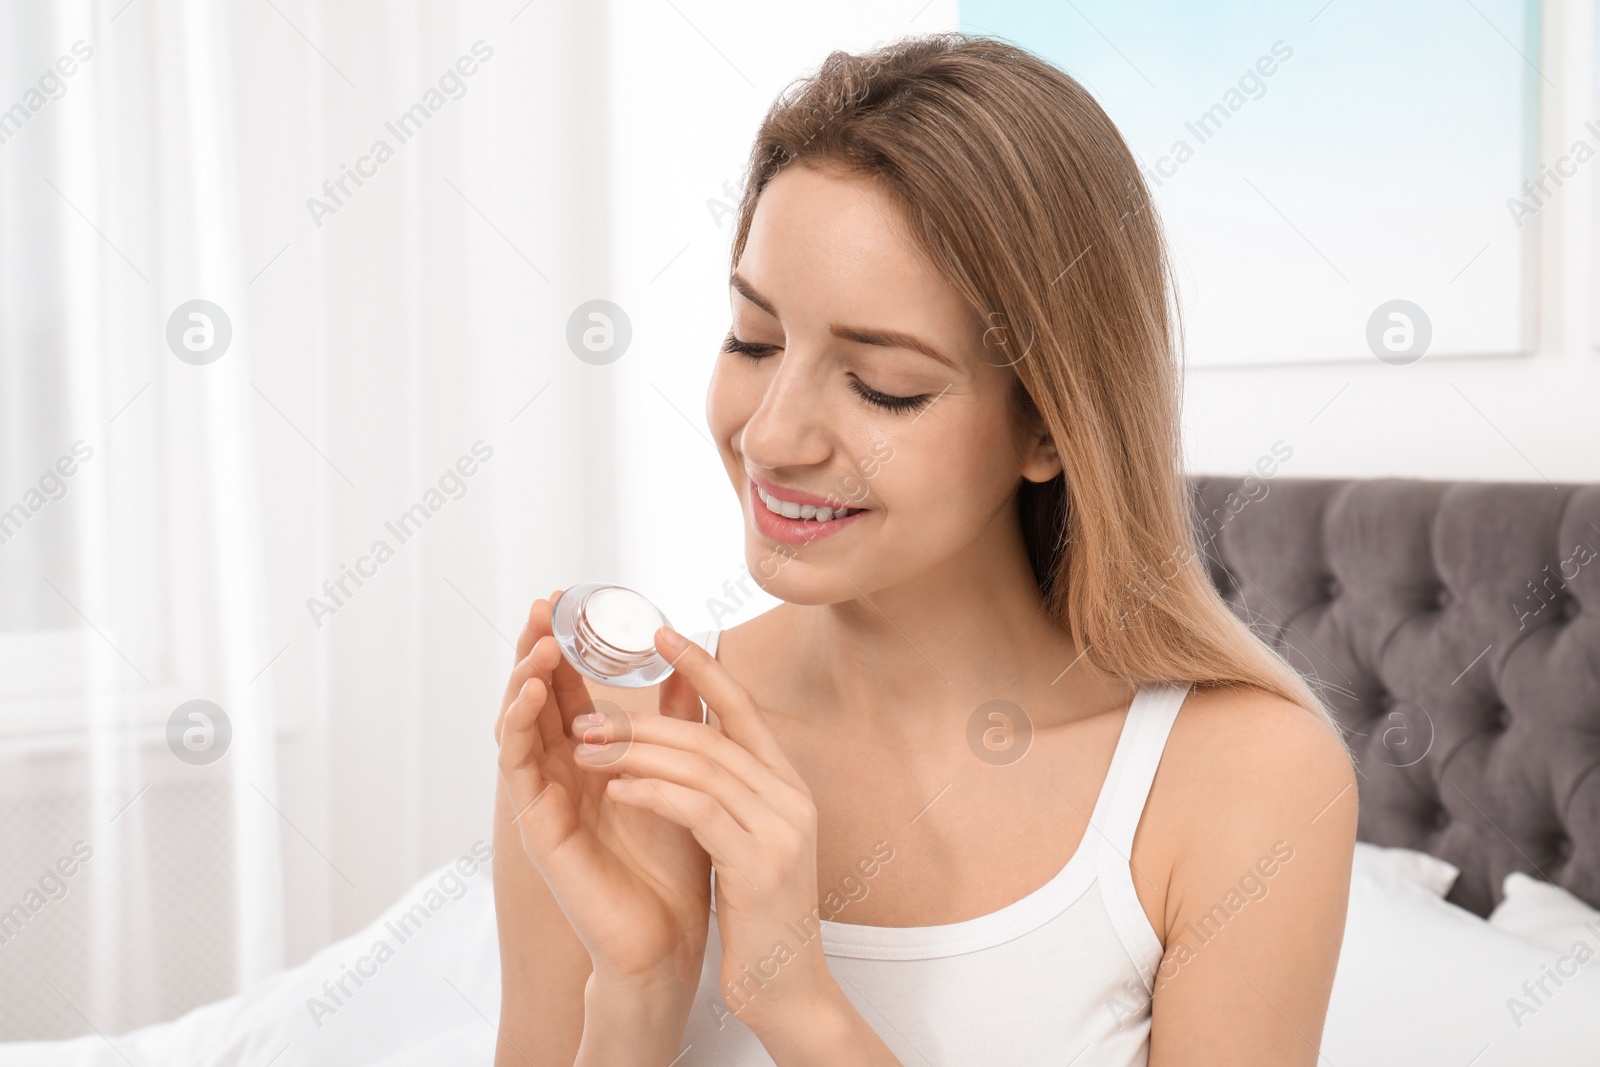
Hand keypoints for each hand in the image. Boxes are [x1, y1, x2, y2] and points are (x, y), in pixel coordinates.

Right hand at [495, 591, 712, 1000]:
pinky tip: (529, 695)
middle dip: (536, 647)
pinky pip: (516, 769)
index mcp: (593, 756)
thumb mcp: (683, 773)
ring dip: (523, 679)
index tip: (567, 596)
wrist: (670, 936)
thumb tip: (690, 658)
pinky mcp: (536, 827)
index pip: (570, 687)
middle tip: (543, 602)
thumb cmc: (675, 861)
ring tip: (540, 642)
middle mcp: (562, 771)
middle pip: (536, 696)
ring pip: (518, 724)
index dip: (566, 643)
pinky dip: (517, 726)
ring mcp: (544, 797)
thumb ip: (679, 719)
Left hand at [568, 625, 835, 1036]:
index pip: (742, 708)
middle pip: (710, 734)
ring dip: (636, 752)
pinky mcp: (757, 864)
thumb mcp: (745, 838)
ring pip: (699, 765)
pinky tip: (615, 789)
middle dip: (644, 718)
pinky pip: (696, 809)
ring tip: (586, 749)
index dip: (702, 667)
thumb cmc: (758, 914)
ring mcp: (779, 829)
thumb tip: (689, 742)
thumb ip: (726, 789)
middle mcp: (789, 797)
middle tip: (589, 714)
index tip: (659, 633)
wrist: (788, 988)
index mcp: (786, 785)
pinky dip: (653, 792)